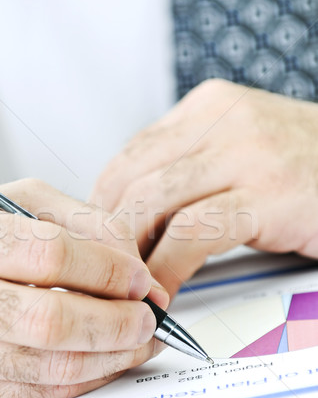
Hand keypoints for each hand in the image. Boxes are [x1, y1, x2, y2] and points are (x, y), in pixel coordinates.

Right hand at [0, 180, 167, 397]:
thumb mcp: (4, 203)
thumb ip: (74, 217)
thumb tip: (133, 264)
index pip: (49, 255)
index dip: (108, 269)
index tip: (139, 277)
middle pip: (53, 321)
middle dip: (118, 322)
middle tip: (149, 316)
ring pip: (52, 367)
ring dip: (114, 355)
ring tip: (139, 339)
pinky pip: (38, 395)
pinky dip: (86, 380)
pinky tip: (106, 360)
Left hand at [91, 78, 317, 297]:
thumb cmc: (305, 168)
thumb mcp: (240, 148)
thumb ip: (191, 166)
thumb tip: (134, 212)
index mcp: (207, 106)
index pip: (130, 155)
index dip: (104, 206)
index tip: (100, 244)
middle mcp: (222, 119)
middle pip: (131, 177)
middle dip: (109, 234)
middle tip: (107, 271)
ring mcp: (248, 153)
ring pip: (153, 202)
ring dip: (131, 253)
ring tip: (131, 286)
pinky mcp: (271, 195)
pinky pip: (194, 233)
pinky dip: (169, 268)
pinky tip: (164, 291)